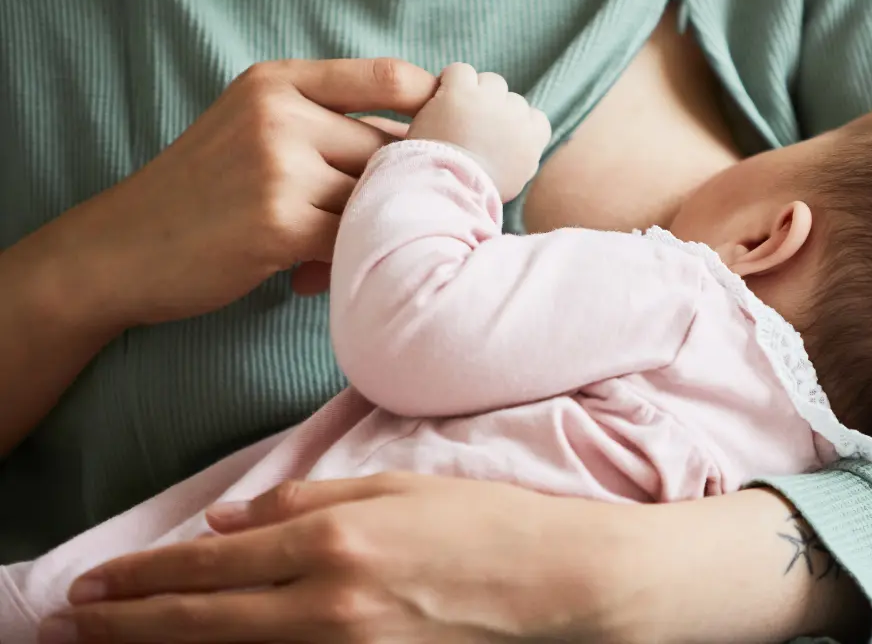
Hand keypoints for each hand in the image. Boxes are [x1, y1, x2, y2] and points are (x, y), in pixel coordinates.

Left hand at [49, 474, 623, 643]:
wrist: (554, 585)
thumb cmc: (484, 523)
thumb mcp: (397, 487)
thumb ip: (308, 501)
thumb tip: (229, 521)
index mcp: (336, 542)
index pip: (213, 562)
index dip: (146, 573)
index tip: (97, 581)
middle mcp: (329, 604)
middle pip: (203, 619)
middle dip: (129, 622)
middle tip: (73, 622)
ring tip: (113, 643)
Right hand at [72, 59, 435, 323]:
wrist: (118, 249)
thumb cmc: (199, 194)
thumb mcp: (249, 129)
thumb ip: (321, 123)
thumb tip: (420, 137)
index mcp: (276, 82)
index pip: (387, 76)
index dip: (434, 107)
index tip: (454, 138)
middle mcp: (280, 114)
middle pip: (388, 147)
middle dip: (403, 187)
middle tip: (404, 218)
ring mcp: (279, 167)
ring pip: (374, 197)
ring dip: (373, 229)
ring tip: (343, 250)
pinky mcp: (280, 224)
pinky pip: (351, 239)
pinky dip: (347, 260)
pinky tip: (312, 274)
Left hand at [408, 63, 550, 200]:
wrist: (451, 187)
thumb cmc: (477, 192)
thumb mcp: (514, 180)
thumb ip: (523, 157)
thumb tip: (523, 148)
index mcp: (533, 138)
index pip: (534, 117)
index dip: (513, 123)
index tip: (495, 136)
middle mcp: (517, 114)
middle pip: (510, 98)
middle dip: (492, 109)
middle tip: (469, 128)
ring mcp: (490, 100)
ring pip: (488, 81)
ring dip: (473, 92)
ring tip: (453, 114)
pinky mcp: (462, 91)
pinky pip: (460, 71)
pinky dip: (450, 81)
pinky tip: (440, 99)